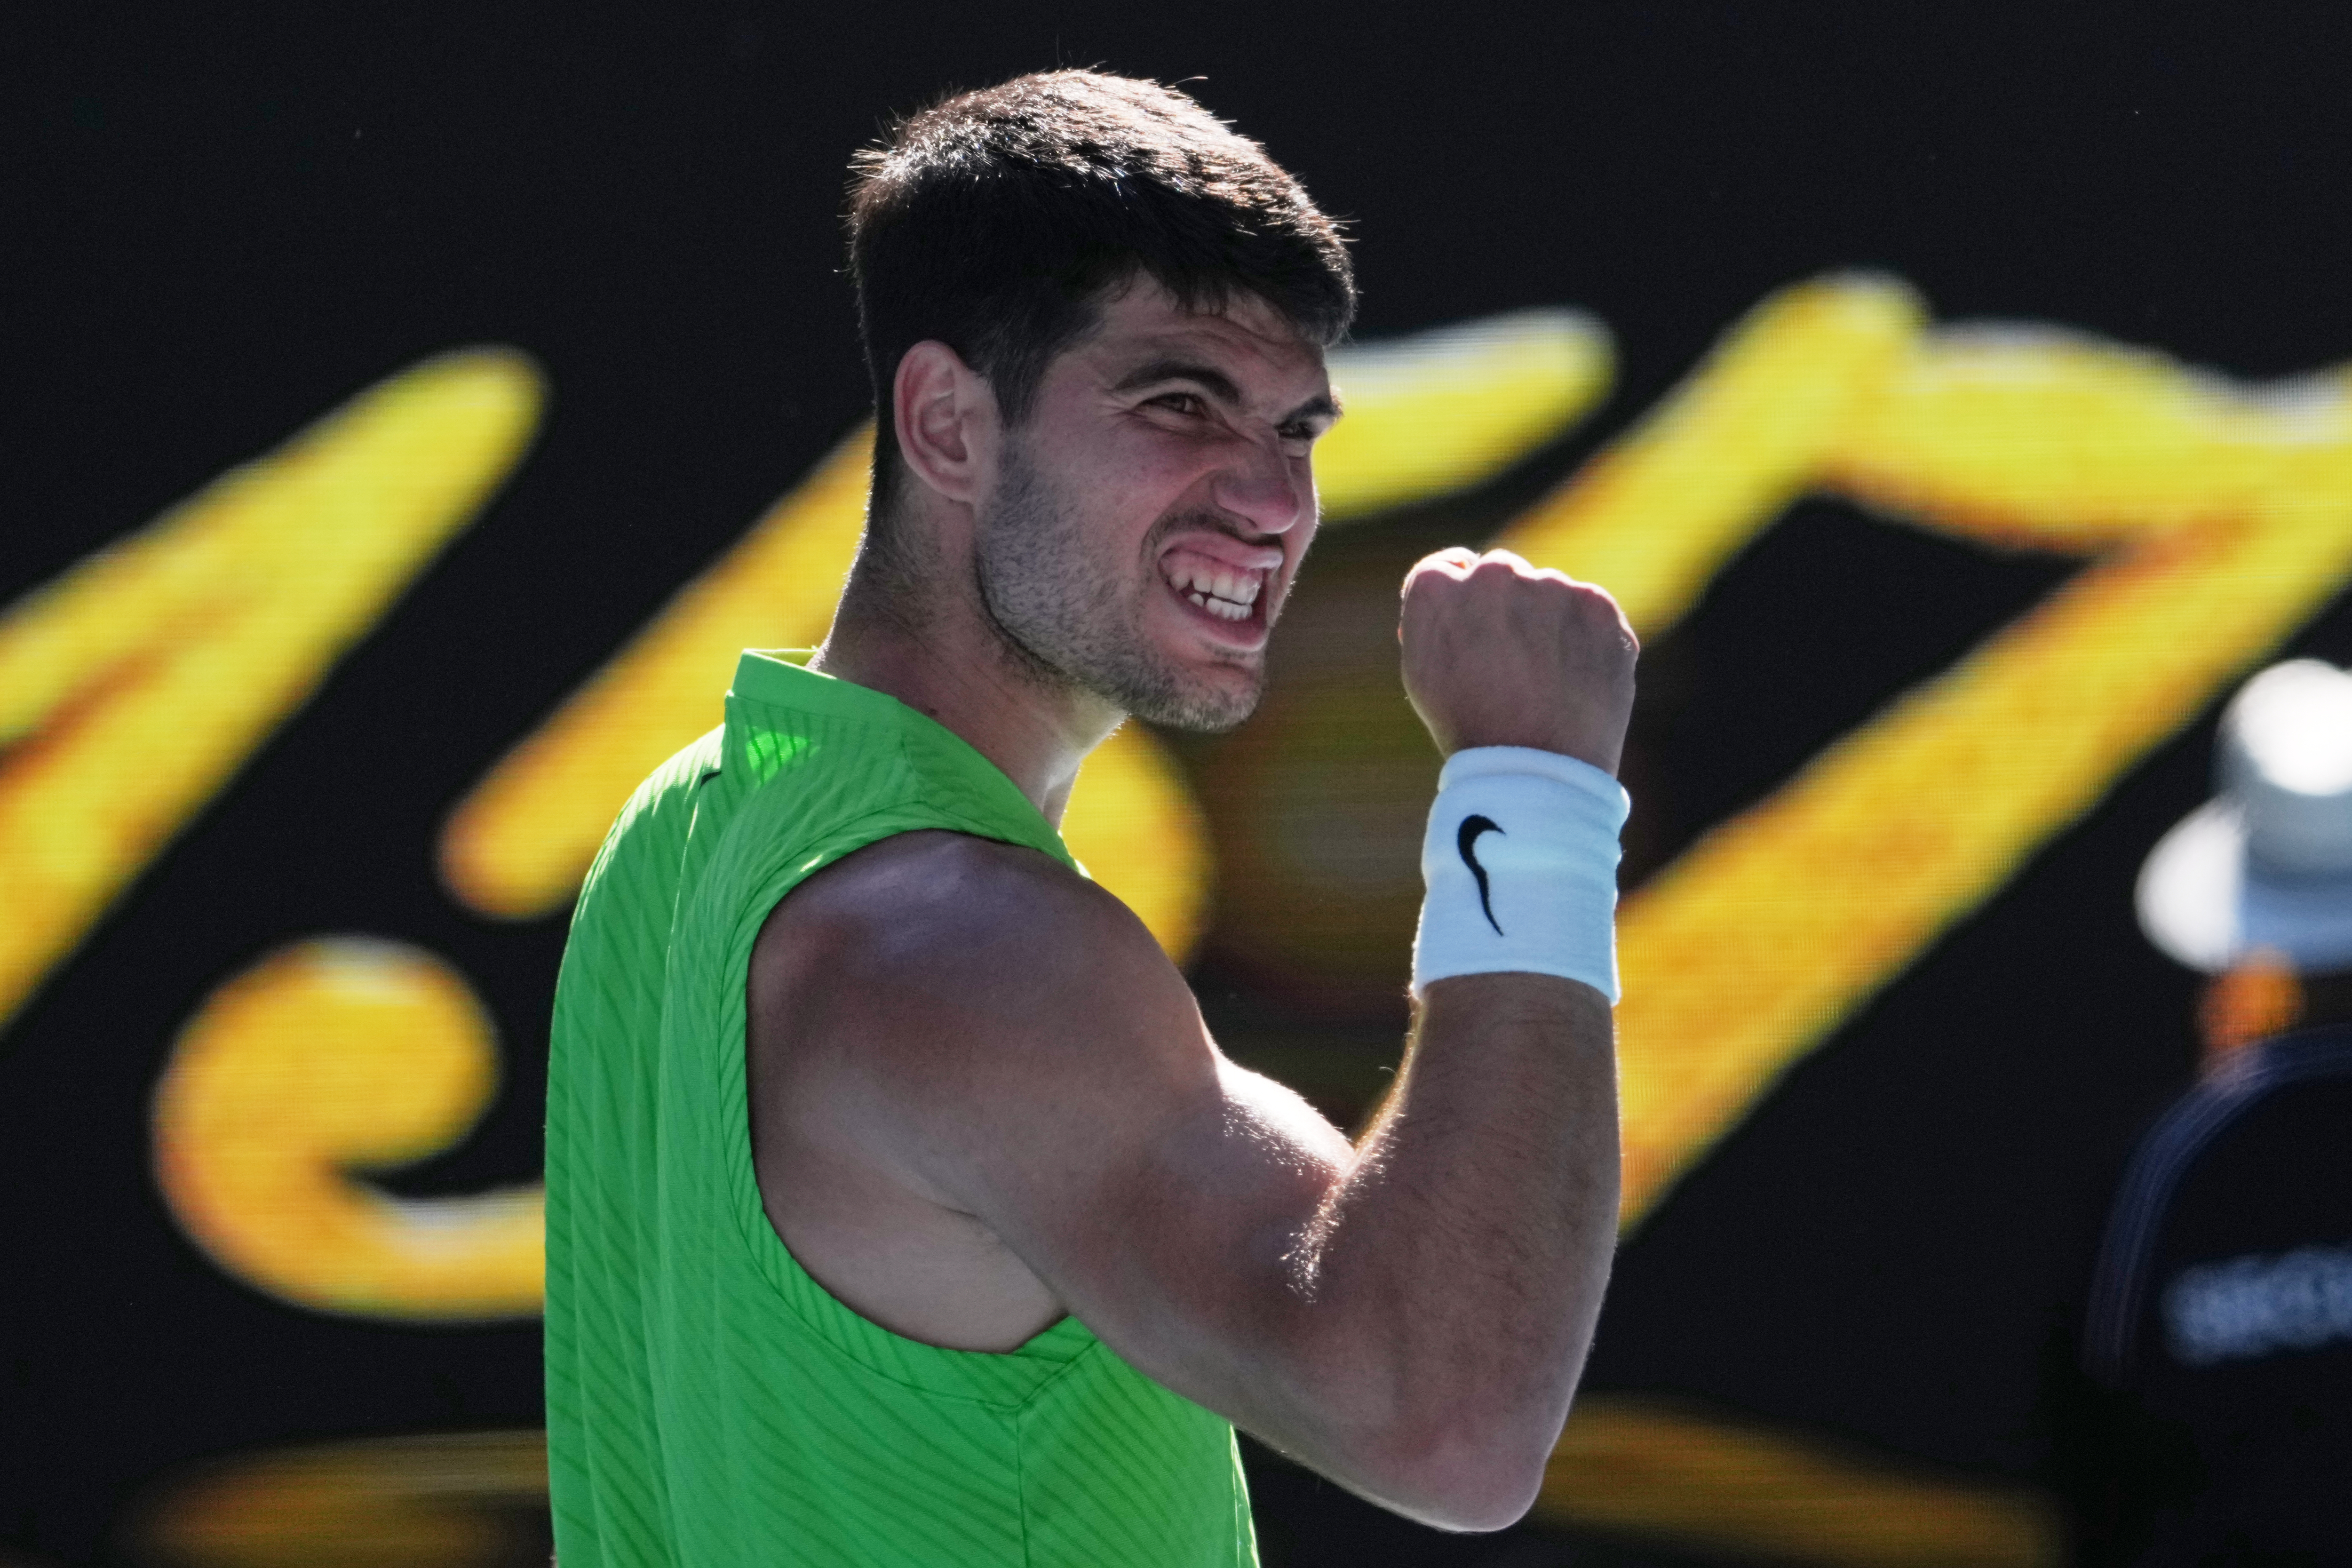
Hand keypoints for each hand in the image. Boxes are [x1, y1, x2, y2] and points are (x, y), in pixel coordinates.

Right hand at [1399, 548, 1637, 773]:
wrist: (1535, 769)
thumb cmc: (1470, 727)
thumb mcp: (1424, 671)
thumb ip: (1433, 616)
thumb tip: (1456, 582)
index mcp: (1436, 588)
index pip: (1448, 568)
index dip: (1462, 604)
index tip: (1473, 633)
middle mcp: (1492, 574)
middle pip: (1500, 574)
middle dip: (1505, 609)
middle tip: (1511, 665)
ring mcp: (1549, 586)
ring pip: (1548, 592)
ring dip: (1547, 622)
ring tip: (1545, 682)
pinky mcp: (1597, 606)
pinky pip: (1588, 610)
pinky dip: (1584, 638)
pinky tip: (1573, 678)